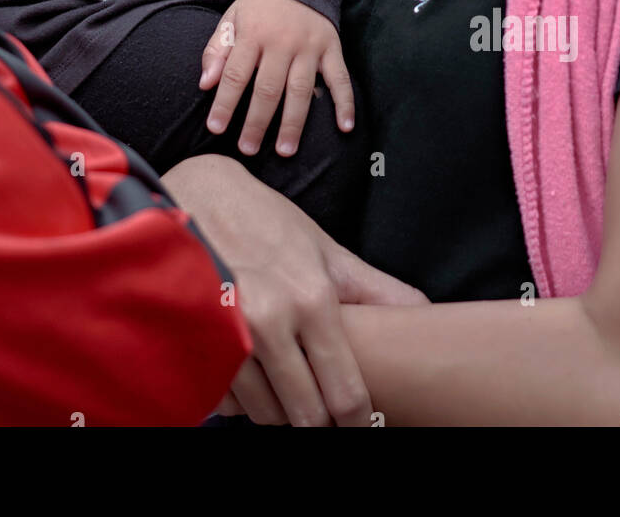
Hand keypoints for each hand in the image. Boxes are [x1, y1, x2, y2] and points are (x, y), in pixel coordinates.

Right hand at [162, 155, 427, 425]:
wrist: (195, 195)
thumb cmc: (264, 221)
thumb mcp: (326, 250)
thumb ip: (376, 290)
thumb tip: (426, 313)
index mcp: (311, 300)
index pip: (345, 395)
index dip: (357, 420)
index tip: (359, 423)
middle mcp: (268, 321)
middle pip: (305, 416)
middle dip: (318, 420)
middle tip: (321, 407)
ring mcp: (225, 335)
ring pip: (263, 414)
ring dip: (277, 409)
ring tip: (283, 384)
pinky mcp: (193, 342)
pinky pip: (224, 399)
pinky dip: (238, 398)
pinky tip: (248, 375)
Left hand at [199, 0, 354, 156]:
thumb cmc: (259, 7)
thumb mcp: (231, 19)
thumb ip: (216, 50)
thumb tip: (206, 84)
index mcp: (253, 34)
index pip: (236, 74)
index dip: (225, 103)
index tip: (215, 129)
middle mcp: (282, 42)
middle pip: (268, 89)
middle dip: (257, 122)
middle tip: (247, 150)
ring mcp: (310, 47)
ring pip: (301, 90)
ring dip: (294, 123)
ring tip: (285, 150)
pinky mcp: (332, 49)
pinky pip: (340, 79)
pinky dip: (345, 103)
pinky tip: (344, 127)